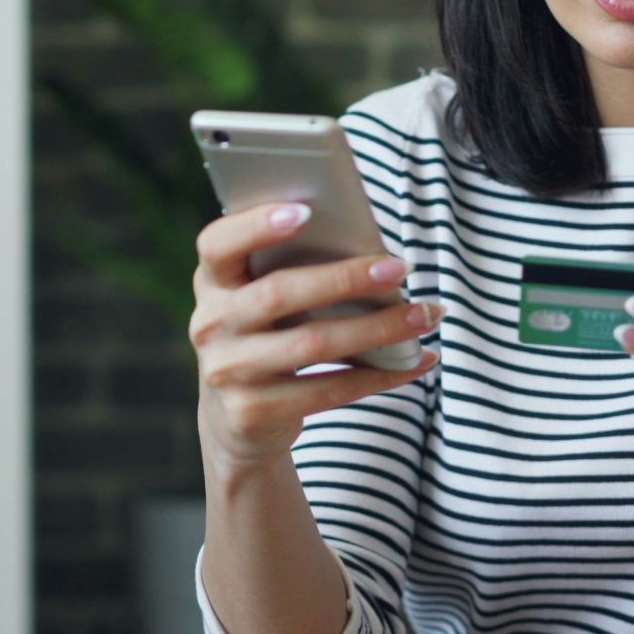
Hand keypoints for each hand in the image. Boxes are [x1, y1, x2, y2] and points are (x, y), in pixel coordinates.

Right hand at [189, 202, 441, 475]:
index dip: (256, 226)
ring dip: (377, 328)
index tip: (307, 211)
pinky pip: (327, 391)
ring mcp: (227, 372)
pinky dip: (380, 375)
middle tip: (399, 268)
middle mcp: (210, 324)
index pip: (218, 244)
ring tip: (423, 316)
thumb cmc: (267, 338)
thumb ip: (291, 272)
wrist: (236, 422)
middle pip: (278, 294)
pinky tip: (415, 360)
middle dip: (345, 279)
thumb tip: (371, 253)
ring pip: (312, 344)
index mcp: (212, 282)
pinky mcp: (252, 412)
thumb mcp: (261, 302)